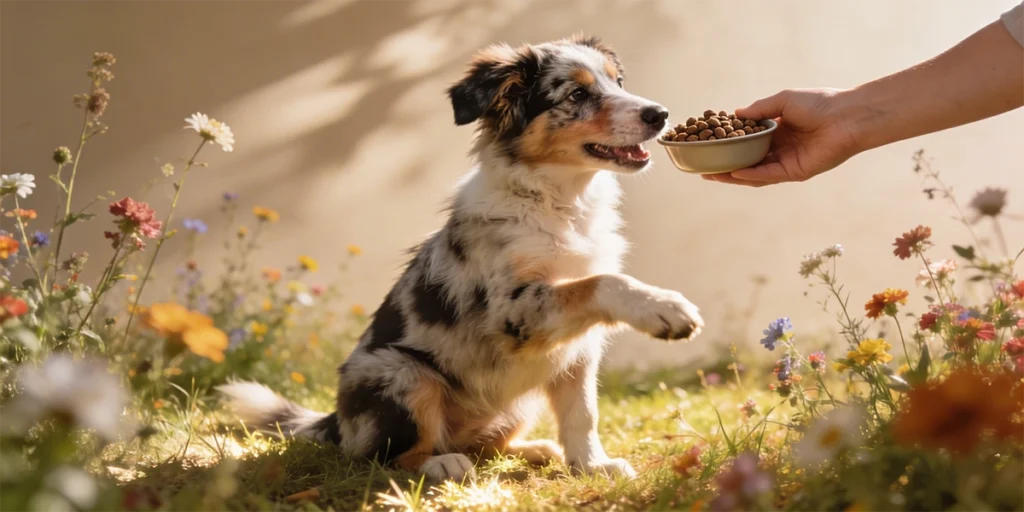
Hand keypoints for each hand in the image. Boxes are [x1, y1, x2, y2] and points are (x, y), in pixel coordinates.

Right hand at [703, 88, 862, 186]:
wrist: (847, 116)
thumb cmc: (820, 103)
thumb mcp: (783, 101)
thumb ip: (759, 110)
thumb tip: (735, 114)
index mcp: (778, 130)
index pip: (747, 140)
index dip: (728, 143)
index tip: (709, 142)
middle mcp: (780, 148)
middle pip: (747, 160)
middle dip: (724, 164)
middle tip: (702, 165)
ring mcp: (786, 162)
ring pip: (753, 172)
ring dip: (732, 174)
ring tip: (710, 174)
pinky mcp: (794, 172)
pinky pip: (768, 175)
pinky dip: (750, 175)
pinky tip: (734, 174)